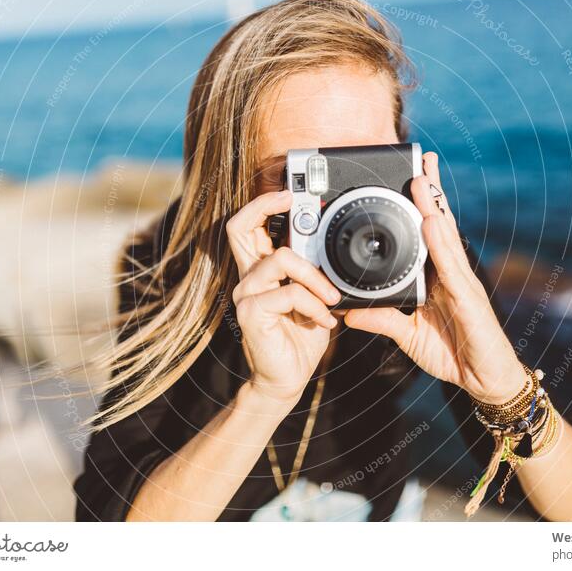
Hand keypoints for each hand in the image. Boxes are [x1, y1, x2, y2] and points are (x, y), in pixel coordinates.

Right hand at [226, 190, 340, 403]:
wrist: (287, 379)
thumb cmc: (301, 336)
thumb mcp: (313, 297)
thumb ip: (314, 273)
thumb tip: (333, 247)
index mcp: (261, 268)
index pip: (248, 225)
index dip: (264, 203)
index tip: (290, 193)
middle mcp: (247, 277)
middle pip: (239, 226)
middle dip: (266, 205)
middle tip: (292, 199)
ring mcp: (245, 294)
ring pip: (280, 259)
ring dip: (314, 277)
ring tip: (332, 299)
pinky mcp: (250, 312)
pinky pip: (288, 293)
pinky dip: (314, 306)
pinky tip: (324, 321)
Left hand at [344, 152, 526, 403]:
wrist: (484, 381)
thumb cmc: (453, 354)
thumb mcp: (407, 336)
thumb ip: (381, 321)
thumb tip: (349, 312)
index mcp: (436, 278)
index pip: (427, 235)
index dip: (421, 207)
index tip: (409, 178)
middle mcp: (451, 274)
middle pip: (439, 225)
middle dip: (431, 192)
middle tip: (423, 159)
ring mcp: (462, 283)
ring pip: (445, 238)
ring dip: (434, 206)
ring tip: (423, 178)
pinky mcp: (469, 298)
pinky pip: (452, 267)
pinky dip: (441, 243)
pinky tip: (433, 222)